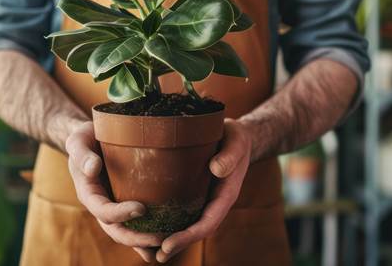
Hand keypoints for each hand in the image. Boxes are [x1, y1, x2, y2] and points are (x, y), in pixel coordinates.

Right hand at [66, 121, 164, 258]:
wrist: (92, 138)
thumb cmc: (85, 137)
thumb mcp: (77, 141)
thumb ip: (81, 154)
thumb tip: (93, 168)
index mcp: (88, 193)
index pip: (102, 210)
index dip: (120, 213)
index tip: (141, 209)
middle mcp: (101, 205)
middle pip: (115, 230)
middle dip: (136, 238)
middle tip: (160, 239)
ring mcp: (114, 206)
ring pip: (126, 232)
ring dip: (144, 243)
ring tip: (166, 246)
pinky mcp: (126, 203)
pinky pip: (136, 224)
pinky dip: (148, 235)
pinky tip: (168, 239)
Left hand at [155, 118, 251, 262]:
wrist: (238, 138)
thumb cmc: (236, 138)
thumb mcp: (237, 140)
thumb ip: (229, 155)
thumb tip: (216, 169)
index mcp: (226, 194)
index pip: (208, 222)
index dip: (189, 236)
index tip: (168, 244)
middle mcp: (216, 202)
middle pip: (198, 229)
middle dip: (179, 244)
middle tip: (157, 255)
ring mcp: (207, 200)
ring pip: (191, 224)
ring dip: (174, 239)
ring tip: (153, 252)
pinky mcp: (198, 193)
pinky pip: (185, 212)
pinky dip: (172, 223)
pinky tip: (154, 228)